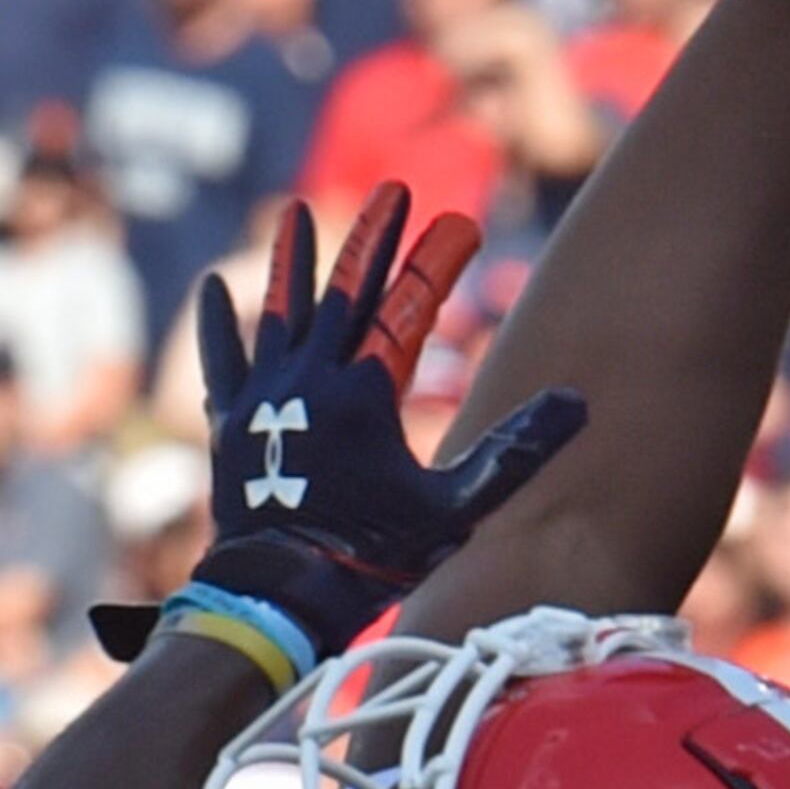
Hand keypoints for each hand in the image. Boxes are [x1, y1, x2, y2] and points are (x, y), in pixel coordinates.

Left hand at [94, 188, 586, 666]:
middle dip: (372, 237)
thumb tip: (577, 403)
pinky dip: (217, 324)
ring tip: (296, 213)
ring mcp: (267, 396)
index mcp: (367, 391)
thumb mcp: (454, 510)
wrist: (275, 597)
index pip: (410, 305)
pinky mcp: (229, 423)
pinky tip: (212, 287)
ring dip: (292, 259)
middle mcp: (313, 378)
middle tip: (393, 191)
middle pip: (346, 291)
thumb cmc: (369, 558)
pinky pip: (220, 360)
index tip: (461, 222)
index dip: (437, 259)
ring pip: (280, 310)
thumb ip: (514, 453)